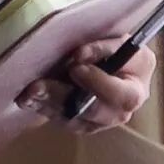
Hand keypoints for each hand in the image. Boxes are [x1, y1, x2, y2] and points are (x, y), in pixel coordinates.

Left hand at [14, 38, 156, 134]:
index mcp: (136, 88)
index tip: (76, 67)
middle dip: (63, 96)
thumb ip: (102, 47)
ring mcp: (101, 121)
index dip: (99, 83)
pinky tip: (27, 98)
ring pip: (74, 119)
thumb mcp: (116, 39)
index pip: (123, 95)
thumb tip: (79, 56)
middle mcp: (121, 111)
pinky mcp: (83, 124)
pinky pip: (62, 120)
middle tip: (38, 85)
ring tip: (27, 92)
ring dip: (48, 104)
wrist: (109, 58)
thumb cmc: (115, 45)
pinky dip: (43, 108)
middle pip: (94, 112)